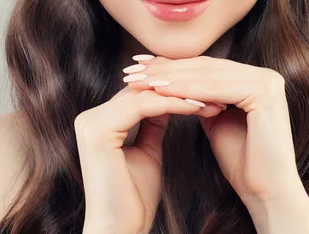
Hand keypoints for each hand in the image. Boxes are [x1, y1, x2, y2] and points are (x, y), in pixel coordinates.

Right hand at [74, 84, 206, 232]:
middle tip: (217, 92)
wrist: (121, 229)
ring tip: (213, 100)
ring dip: (183, 95)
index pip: (141, 92)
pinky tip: (198, 108)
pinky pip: (144, 106)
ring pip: (146, 94)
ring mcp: (91, 123)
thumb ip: (152, 123)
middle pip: (143, 89)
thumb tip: (167, 100)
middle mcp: (89, 118)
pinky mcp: (99, 132)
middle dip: (183, 89)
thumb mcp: (147, 150)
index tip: (210, 94)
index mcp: (98, 121)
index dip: (177, 90)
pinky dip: (174, 105)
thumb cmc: (135, 198)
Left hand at [123, 55, 306, 205]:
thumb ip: (203, 100)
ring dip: (171, 76)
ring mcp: (268, 81)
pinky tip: (160, 90)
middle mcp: (267, 75)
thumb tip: (176, 84)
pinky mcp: (264, 92)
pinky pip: (216, 88)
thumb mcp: (218, 122)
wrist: (267, 191)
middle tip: (132, 69)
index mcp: (259, 79)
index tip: (141, 69)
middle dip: (167, 68)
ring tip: (140, 80)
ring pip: (209, 74)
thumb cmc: (244, 162)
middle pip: (208, 67)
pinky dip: (186, 88)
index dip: (173, 67)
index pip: (209, 67)